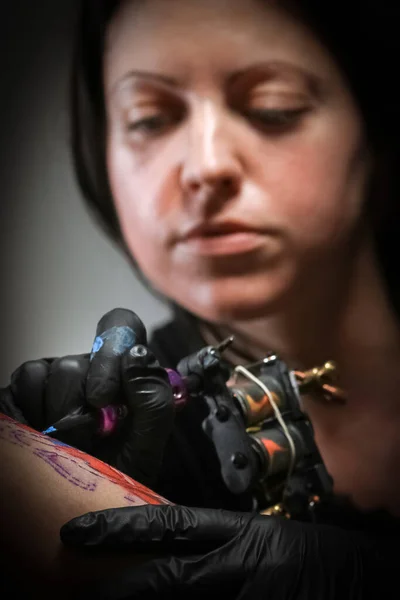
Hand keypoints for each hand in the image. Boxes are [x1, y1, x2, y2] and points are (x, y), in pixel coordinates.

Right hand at [0, 308, 174, 486]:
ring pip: (49, 372)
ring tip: (71, 443)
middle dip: (83, 406)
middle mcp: (87, 368)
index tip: (105, 396)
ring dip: (60, 415)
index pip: (121, 326)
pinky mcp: (24, 392)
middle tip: (90, 437)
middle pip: (77, 362)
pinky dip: (34, 415)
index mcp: (123, 371)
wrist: (83, 507)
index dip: (112, 349)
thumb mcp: (148, 445)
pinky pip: (25, 383)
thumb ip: (154, 400)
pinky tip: (46, 437)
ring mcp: (53, 378)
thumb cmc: (119, 475)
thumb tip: (137, 355)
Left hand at [60, 504, 390, 599]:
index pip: (170, 525)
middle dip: (116, 591)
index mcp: (241, 535)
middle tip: (73, 593)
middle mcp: (241, 566)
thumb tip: (167, 561)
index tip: (76, 534)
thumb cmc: (317, 561)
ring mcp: (251, 598)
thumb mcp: (265, 544)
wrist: (369, 582)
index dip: (121, 529)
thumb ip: (218, 552)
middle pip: (166, 577)